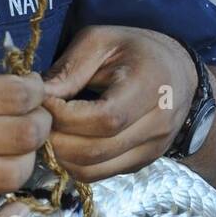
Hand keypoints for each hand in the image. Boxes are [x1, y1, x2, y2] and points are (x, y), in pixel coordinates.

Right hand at [0, 44, 50, 216]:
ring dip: (26, 166)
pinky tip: (15, 213)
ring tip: (17, 156)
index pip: (15, 95)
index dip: (36, 92)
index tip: (32, 93)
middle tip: (34, 123)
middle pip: (22, 136)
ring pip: (9, 178)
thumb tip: (7, 84)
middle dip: (40, 126)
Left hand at [42, 26, 197, 182]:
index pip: (104, 118)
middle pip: (95, 150)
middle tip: (39, 119)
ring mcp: (151, 150)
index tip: (42, 101)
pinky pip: (97, 175)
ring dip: (60, 155)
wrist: (178, 73)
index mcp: (151, 86)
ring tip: (50, 130)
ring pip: (92, 170)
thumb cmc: (135, 51)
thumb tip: (37, 97)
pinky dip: (72, 163)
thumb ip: (69, 69)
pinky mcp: (140, 164)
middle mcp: (158, 125)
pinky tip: (67, 140)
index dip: (64, 116)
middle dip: (56, 138)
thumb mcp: (101, 42)